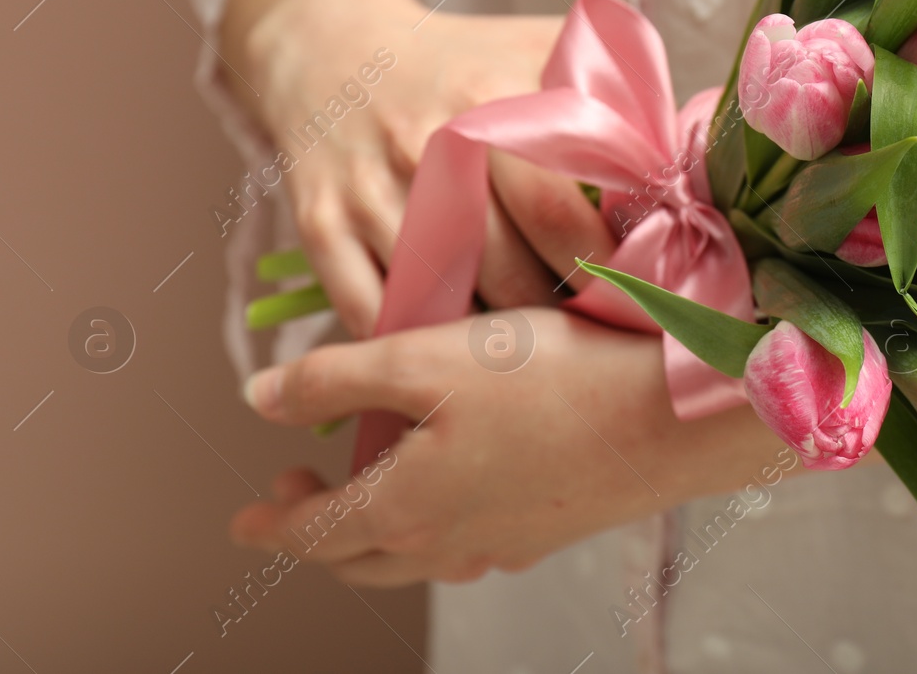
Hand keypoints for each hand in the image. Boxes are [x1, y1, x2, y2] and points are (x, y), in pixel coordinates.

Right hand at [220, 0, 614, 334]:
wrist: (337, 45)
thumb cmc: (467, 60)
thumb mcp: (542, 47)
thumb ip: (620, 93)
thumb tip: (698, 158)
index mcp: (489, 99)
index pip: (559, 210)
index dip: (606, 267)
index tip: (641, 295)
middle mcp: (424, 146)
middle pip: (508, 271)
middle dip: (562, 316)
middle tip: (600, 337)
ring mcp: (367, 190)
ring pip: (443, 303)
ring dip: (495, 342)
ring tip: (542, 354)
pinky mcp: (319, 225)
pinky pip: (372, 313)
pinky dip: (416, 342)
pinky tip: (459, 354)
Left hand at [230, 309, 789, 583]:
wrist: (671, 416)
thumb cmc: (550, 377)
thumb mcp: (425, 357)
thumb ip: (335, 379)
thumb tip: (259, 401)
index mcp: (406, 506)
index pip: (313, 532)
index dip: (270, 523)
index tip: (245, 518)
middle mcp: (451, 542)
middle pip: (361, 559)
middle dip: (318, 532)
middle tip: (301, 491)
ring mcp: (506, 544)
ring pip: (418, 559)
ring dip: (379, 534)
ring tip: (377, 485)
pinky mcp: (552, 530)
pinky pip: (473, 547)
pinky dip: (441, 529)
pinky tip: (462, 491)